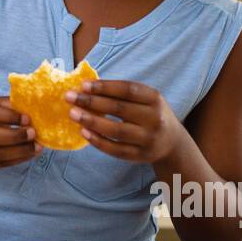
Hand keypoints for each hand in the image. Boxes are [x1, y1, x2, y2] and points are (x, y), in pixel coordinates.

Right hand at [0, 97, 40, 170]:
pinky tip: (30, 154)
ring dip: (20, 152)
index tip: (28, 118)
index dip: (10, 116)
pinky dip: (18, 160)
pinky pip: (0, 164)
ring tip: (37, 147)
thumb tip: (35, 109)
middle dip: (15, 137)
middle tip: (34, 134)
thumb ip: (10, 105)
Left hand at [65, 79, 180, 163]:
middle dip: (92, 102)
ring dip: (92, 121)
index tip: (83, 85)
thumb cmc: (149, 114)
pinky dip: (98, 141)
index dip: (105, 87)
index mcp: (155, 99)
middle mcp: (154, 119)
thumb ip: (120, 93)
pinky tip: (83, 132)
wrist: (171, 142)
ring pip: (116, 130)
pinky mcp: (139, 155)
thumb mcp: (145, 99)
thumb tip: (86, 87)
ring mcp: (147, 139)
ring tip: (73, 113)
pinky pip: (115, 149)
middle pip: (120, 109)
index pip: (128, 90)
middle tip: (70, 97)